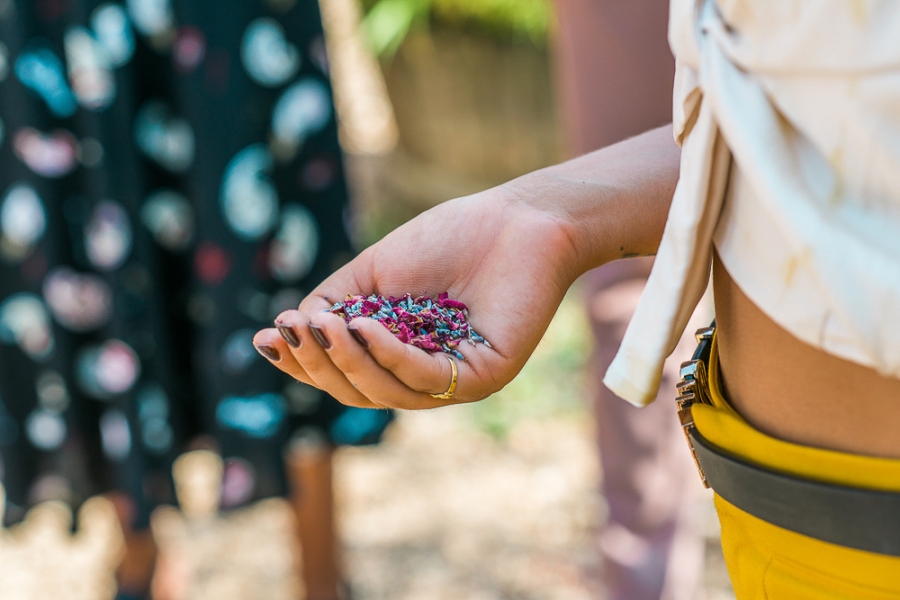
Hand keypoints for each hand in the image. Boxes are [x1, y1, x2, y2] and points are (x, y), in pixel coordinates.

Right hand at [253, 187, 580, 409]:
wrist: (516, 220)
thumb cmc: (449, 240)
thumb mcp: (374, 272)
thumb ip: (335, 302)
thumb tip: (289, 330)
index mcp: (398, 354)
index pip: (344, 371)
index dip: (303, 361)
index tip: (267, 339)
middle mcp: (424, 376)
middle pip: (357, 390)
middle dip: (317, 363)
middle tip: (289, 332)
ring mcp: (453, 382)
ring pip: (384, 392)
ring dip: (345, 361)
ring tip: (321, 327)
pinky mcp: (482, 378)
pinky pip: (424, 378)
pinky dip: (387, 355)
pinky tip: (362, 326)